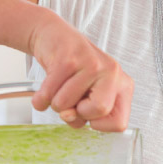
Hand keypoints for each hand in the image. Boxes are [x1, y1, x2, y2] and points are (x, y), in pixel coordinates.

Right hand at [28, 11, 133, 130]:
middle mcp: (113, 72)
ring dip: (54, 102)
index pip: (119, 123)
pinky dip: (40, 98)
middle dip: (77, 113)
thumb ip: (82, 115)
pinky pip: (48, 93)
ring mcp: (91, 63)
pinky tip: (44, 88)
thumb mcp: (86, 97)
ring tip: (59, 87)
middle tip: (72, 100)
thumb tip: (68, 115)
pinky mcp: (68, 58)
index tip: (88, 112)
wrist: (54, 38)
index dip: (98, 125)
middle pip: (99, 110)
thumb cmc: (73, 73)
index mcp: (123, 86)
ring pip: (66, 105)